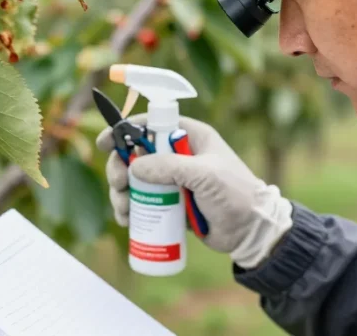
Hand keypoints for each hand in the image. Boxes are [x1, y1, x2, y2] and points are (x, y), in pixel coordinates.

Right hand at [96, 114, 293, 268]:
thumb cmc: (236, 195)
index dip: (124, 130)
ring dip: (121, 193)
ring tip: (124, 211)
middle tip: (118, 185)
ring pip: (134, 180)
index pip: (150, 124)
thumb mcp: (205, 175)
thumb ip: (170, 167)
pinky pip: (141, 201)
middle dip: (119, 169)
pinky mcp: (169, 203)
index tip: (105, 142)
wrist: (252, 231)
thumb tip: (134, 166)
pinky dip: (130, 210)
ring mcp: (172, 180)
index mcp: (189, 136)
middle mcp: (178, 155)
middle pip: (135, 154)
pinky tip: (127, 221)